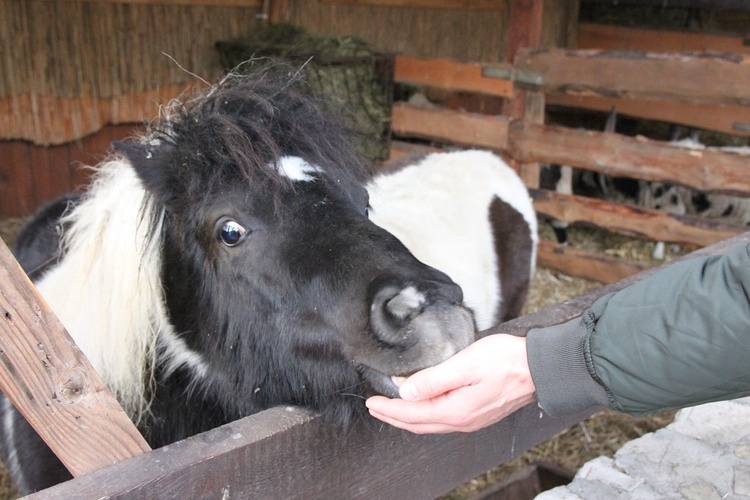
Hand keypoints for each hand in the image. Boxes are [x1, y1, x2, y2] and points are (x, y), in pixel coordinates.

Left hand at [365, 334, 535, 433]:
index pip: (411, 414)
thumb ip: (433, 379)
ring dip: (409, 416)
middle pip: (418, 423)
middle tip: (374, 406)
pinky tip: (423, 404)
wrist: (540, 367)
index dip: (389, 408)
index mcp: (455, 410)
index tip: (371, 402)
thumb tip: (406, 392)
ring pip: (431, 423)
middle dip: (394, 416)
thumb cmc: (506, 360)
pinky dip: (426, 413)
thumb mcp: (465, 364)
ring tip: (392, 406)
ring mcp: (472, 419)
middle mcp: (462, 421)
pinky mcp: (479, 413)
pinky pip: (444, 419)